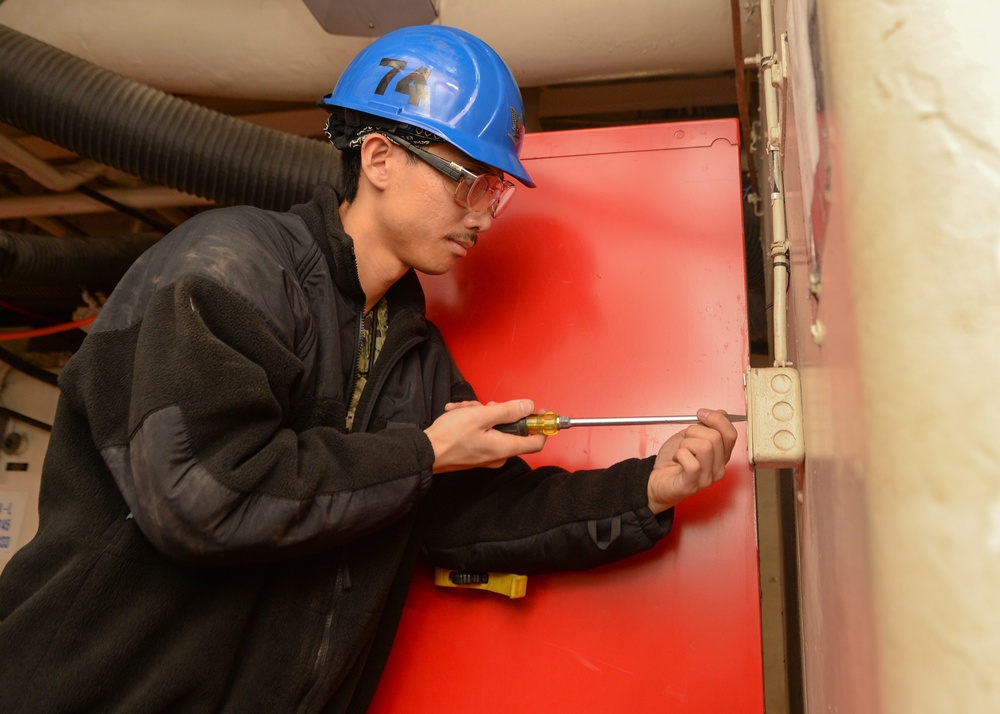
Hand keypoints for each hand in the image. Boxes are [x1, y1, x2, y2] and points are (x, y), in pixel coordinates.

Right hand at [424, 399, 546, 473]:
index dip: (542, 425)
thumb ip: (508, 411)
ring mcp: (487, 455)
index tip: (540, 411)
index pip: (537, 442)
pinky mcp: (476, 453)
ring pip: (494, 427)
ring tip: (462, 409)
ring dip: (480, 414)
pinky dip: (472, 421)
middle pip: (512, 429)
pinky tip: (457, 414)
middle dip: (497, 411)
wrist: (425, 452)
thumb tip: (528, 406)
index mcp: (505, 448)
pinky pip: (483, 433)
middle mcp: (499, 455)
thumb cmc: (450, 436)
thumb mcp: (481, 416)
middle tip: (481, 406)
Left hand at [646, 409, 737, 513]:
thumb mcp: (690, 437)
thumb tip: (721, 413)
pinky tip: (676, 459)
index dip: (716, 419)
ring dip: (686, 443)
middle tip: (684, 439)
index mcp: (721, 455)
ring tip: (680, 451)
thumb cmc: (673, 460)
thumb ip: (706, 427)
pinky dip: (680, 455)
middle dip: (694, 431)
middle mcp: (718, 468)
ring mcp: (707, 478)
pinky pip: (692, 463)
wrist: (657, 480)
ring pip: (705, 447)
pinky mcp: (693, 485)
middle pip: (715, 438)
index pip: (730, 434)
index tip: (700, 414)